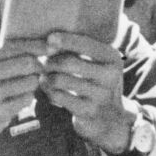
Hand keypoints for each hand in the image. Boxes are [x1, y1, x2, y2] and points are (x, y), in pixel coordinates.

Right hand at [0, 39, 44, 155]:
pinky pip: (27, 99)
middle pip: (28, 62)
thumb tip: (39, 39)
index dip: (37, 45)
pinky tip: (17, 98)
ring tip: (24, 84)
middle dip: (39, 65)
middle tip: (41, 67)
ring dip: (33, 82)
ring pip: (31, 81)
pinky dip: (27, 97)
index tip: (53, 46)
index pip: (14, 46)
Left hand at [40, 32, 132, 153]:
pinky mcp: (88, 110)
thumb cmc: (96, 83)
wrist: (110, 117)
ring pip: (60, 80)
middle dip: (50, 61)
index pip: (85, 44)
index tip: (49, 38)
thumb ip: (81, 50)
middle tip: (42, 64)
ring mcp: (100, 94)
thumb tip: (50, 40)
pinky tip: (49, 92)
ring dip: (46, 78)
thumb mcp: (98, 63)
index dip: (64, 40)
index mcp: (112, 57)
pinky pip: (58, 96)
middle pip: (68, 62)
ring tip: (44, 78)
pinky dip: (49, 92)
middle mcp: (110, 74)